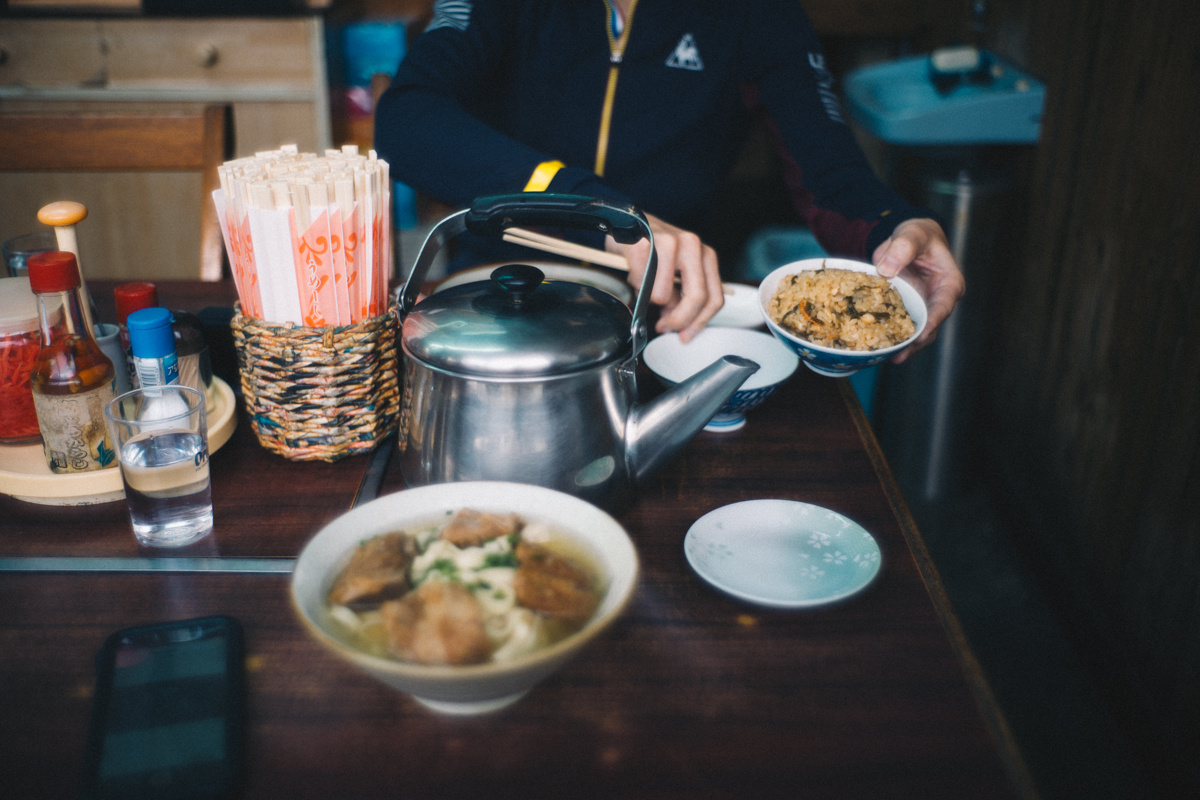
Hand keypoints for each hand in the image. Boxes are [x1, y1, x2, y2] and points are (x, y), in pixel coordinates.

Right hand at [607, 213, 723, 342]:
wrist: (626, 221)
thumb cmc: (653, 251)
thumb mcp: (675, 273)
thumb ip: (682, 296)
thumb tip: (678, 324)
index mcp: (705, 255)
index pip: (715, 298)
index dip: (699, 323)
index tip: (684, 335)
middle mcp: (693, 245)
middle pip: (697, 297)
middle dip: (679, 320)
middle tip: (664, 327)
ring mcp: (669, 241)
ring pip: (664, 295)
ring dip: (651, 301)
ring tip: (644, 292)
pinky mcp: (644, 243)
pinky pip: (640, 282)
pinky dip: (635, 286)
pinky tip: (633, 276)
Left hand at [872, 218, 965, 363]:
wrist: (907, 239)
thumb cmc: (918, 235)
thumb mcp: (912, 235)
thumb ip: (902, 248)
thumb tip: (887, 269)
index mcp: (948, 284)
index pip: (942, 307)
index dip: (931, 323)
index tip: (919, 336)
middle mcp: (937, 300)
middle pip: (929, 326)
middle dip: (914, 343)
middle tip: (898, 356)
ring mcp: (922, 307)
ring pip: (914, 331)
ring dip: (901, 345)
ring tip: (885, 356)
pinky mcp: (906, 310)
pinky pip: (899, 325)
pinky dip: (889, 334)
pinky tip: (876, 345)